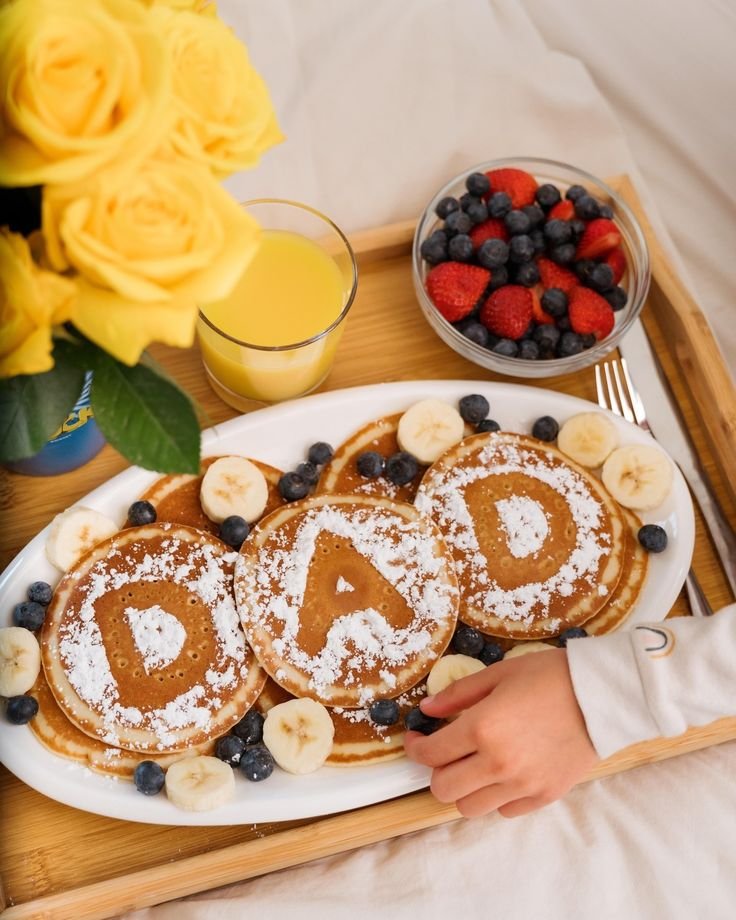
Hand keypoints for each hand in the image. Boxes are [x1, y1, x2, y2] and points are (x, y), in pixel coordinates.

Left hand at [404, 648, 599, 817]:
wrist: (602, 696)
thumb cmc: (549, 676)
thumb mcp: (498, 674)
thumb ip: (458, 695)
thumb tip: (427, 709)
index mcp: (482, 728)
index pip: (431, 754)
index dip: (415, 748)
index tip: (415, 738)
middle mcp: (498, 763)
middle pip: (444, 789)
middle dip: (436, 771)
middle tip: (444, 752)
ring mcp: (522, 784)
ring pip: (470, 808)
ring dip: (463, 788)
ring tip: (472, 765)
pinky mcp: (544, 796)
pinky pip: (504, 811)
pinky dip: (495, 796)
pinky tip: (501, 773)